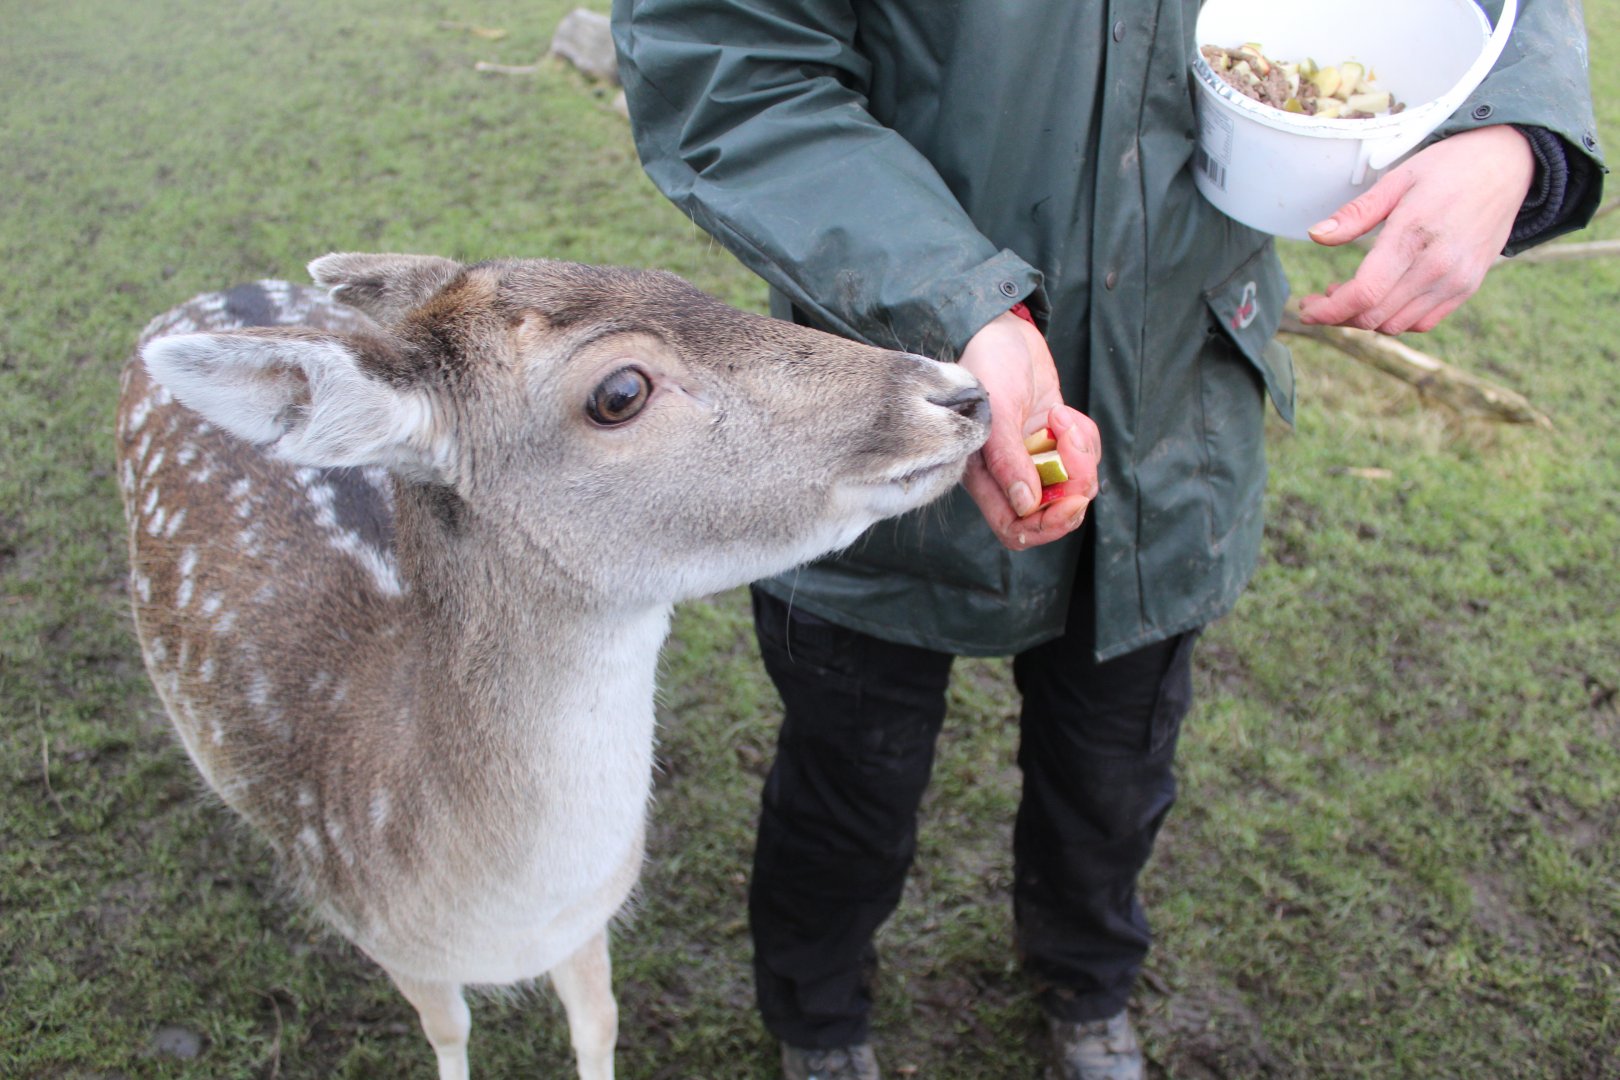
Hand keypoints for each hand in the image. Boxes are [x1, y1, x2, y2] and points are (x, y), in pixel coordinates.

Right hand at [957, 311, 1100, 550]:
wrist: (999, 328)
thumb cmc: (986, 364)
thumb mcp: (995, 410)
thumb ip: (1008, 460)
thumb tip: (1025, 505)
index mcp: (985, 477)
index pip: (1016, 529)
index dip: (1047, 526)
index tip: (1071, 501)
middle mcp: (1009, 474)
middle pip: (1051, 511)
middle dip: (1072, 487)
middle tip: (1073, 449)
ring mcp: (1034, 457)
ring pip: (1073, 484)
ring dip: (1079, 455)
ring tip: (1063, 419)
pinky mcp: (1054, 438)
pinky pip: (1083, 456)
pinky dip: (1083, 437)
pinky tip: (1063, 412)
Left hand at [1296, 125, 1534, 333]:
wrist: (1510, 165)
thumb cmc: (1450, 167)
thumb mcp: (1398, 179)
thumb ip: (1357, 213)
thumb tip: (1316, 235)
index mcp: (1413, 235)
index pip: (1365, 293)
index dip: (1329, 310)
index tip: (1306, 308)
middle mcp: (1437, 266)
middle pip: (1374, 316)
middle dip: (1337, 315)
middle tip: (1319, 300)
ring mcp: (1456, 281)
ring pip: (1395, 324)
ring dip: (1363, 319)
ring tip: (1346, 295)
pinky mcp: (1468, 287)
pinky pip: (1422, 322)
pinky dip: (1394, 319)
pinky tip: (1381, 298)